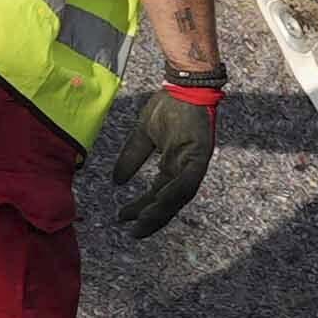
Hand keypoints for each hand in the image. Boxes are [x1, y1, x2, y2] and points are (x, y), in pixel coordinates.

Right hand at [89, 77, 221, 239]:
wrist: (182, 83)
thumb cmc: (168, 106)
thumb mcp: (143, 135)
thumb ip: (132, 157)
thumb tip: (117, 182)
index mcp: (173, 165)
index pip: (158, 195)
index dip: (143, 209)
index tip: (125, 221)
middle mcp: (185, 168)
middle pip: (170, 201)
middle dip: (153, 218)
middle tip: (135, 233)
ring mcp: (195, 162)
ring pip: (180, 195)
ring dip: (163, 210)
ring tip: (144, 222)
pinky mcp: (201, 153)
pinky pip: (190, 179)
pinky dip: (176, 191)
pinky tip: (160, 200)